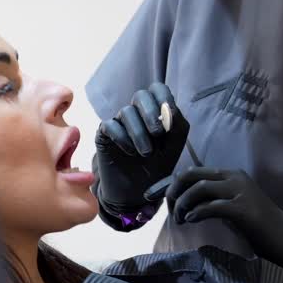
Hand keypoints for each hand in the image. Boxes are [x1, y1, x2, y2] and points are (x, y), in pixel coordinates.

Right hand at [92, 83, 188, 212]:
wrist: (138, 192)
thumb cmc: (158, 166)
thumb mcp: (174, 146)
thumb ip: (177, 125)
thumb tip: (169, 107)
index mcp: (156, 111)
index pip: (158, 89)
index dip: (164, 98)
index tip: (169, 117)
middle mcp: (137, 113)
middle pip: (141, 95)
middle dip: (151, 112)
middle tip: (157, 134)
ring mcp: (120, 122)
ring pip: (126, 111)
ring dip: (139, 132)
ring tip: (146, 153)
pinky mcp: (104, 134)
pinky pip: (110, 125)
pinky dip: (122, 137)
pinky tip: (129, 152)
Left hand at [166, 168, 282, 260]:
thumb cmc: (259, 225)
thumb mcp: (232, 205)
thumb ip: (214, 200)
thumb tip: (186, 203)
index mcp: (231, 175)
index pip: (194, 171)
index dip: (176, 185)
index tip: (168, 202)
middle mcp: (234, 178)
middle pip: (192, 174)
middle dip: (175, 191)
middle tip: (171, 210)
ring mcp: (240, 191)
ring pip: (199, 188)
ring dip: (183, 204)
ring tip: (180, 219)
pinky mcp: (242, 208)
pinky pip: (211, 206)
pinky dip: (196, 213)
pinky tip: (191, 221)